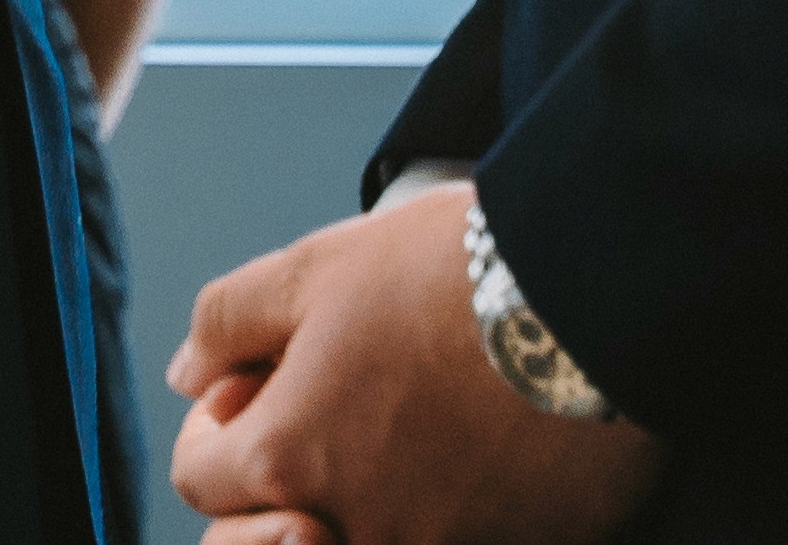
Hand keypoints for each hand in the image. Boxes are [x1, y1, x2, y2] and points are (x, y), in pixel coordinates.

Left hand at [168, 185, 664, 544]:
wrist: (598, 296)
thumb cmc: (448, 274)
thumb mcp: (310, 270)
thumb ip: (227, 325)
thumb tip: (189, 375)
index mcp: (292, 458)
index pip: (205, 483)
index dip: (216, 430)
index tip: (253, 389)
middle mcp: (363, 526)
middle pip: (284, 528)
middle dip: (288, 476)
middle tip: (331, 408)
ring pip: (373, 539)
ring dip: (371, 494)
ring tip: (409, 421)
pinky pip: (462, 543)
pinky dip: (454, 510)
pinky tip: (477, 447)